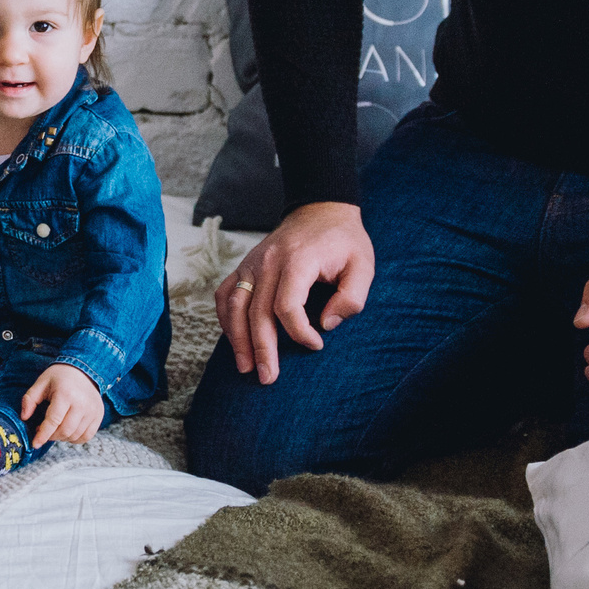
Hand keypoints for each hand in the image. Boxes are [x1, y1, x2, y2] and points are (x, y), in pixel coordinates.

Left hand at [19, 364, 102, 448]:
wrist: (83, 369)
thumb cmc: (59, 377)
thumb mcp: (41, 383)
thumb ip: (30, 399)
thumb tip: (24, 417)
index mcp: (66, 394)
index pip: (53, 421)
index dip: (43, 435)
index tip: (35, 443)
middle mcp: (82, 403)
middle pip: (65, 431)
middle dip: (51, 436)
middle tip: (44, 429)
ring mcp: (93, 410)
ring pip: (75, 436)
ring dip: (62, 437)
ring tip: (56, 428)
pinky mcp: (99, 415)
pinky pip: (87, 436)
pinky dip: (75, 438)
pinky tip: (68, 430)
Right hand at [215, 201, 373, 384]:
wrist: (320, 210)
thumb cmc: (343, 241)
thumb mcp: (363, 265)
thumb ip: (352, 297)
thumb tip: (326, 324)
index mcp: (298, 260)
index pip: (287, 305)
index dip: (300, 332)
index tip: (317, 345)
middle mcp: (268, 261)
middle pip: (257, 311)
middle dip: (262, 348)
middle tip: (268, 377)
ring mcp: (252, 263)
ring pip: (235, 305)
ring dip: (237, 339)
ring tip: (246, 367)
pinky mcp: (244, 266)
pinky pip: (225, 294)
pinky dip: (225, 319)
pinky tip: (233, 340)